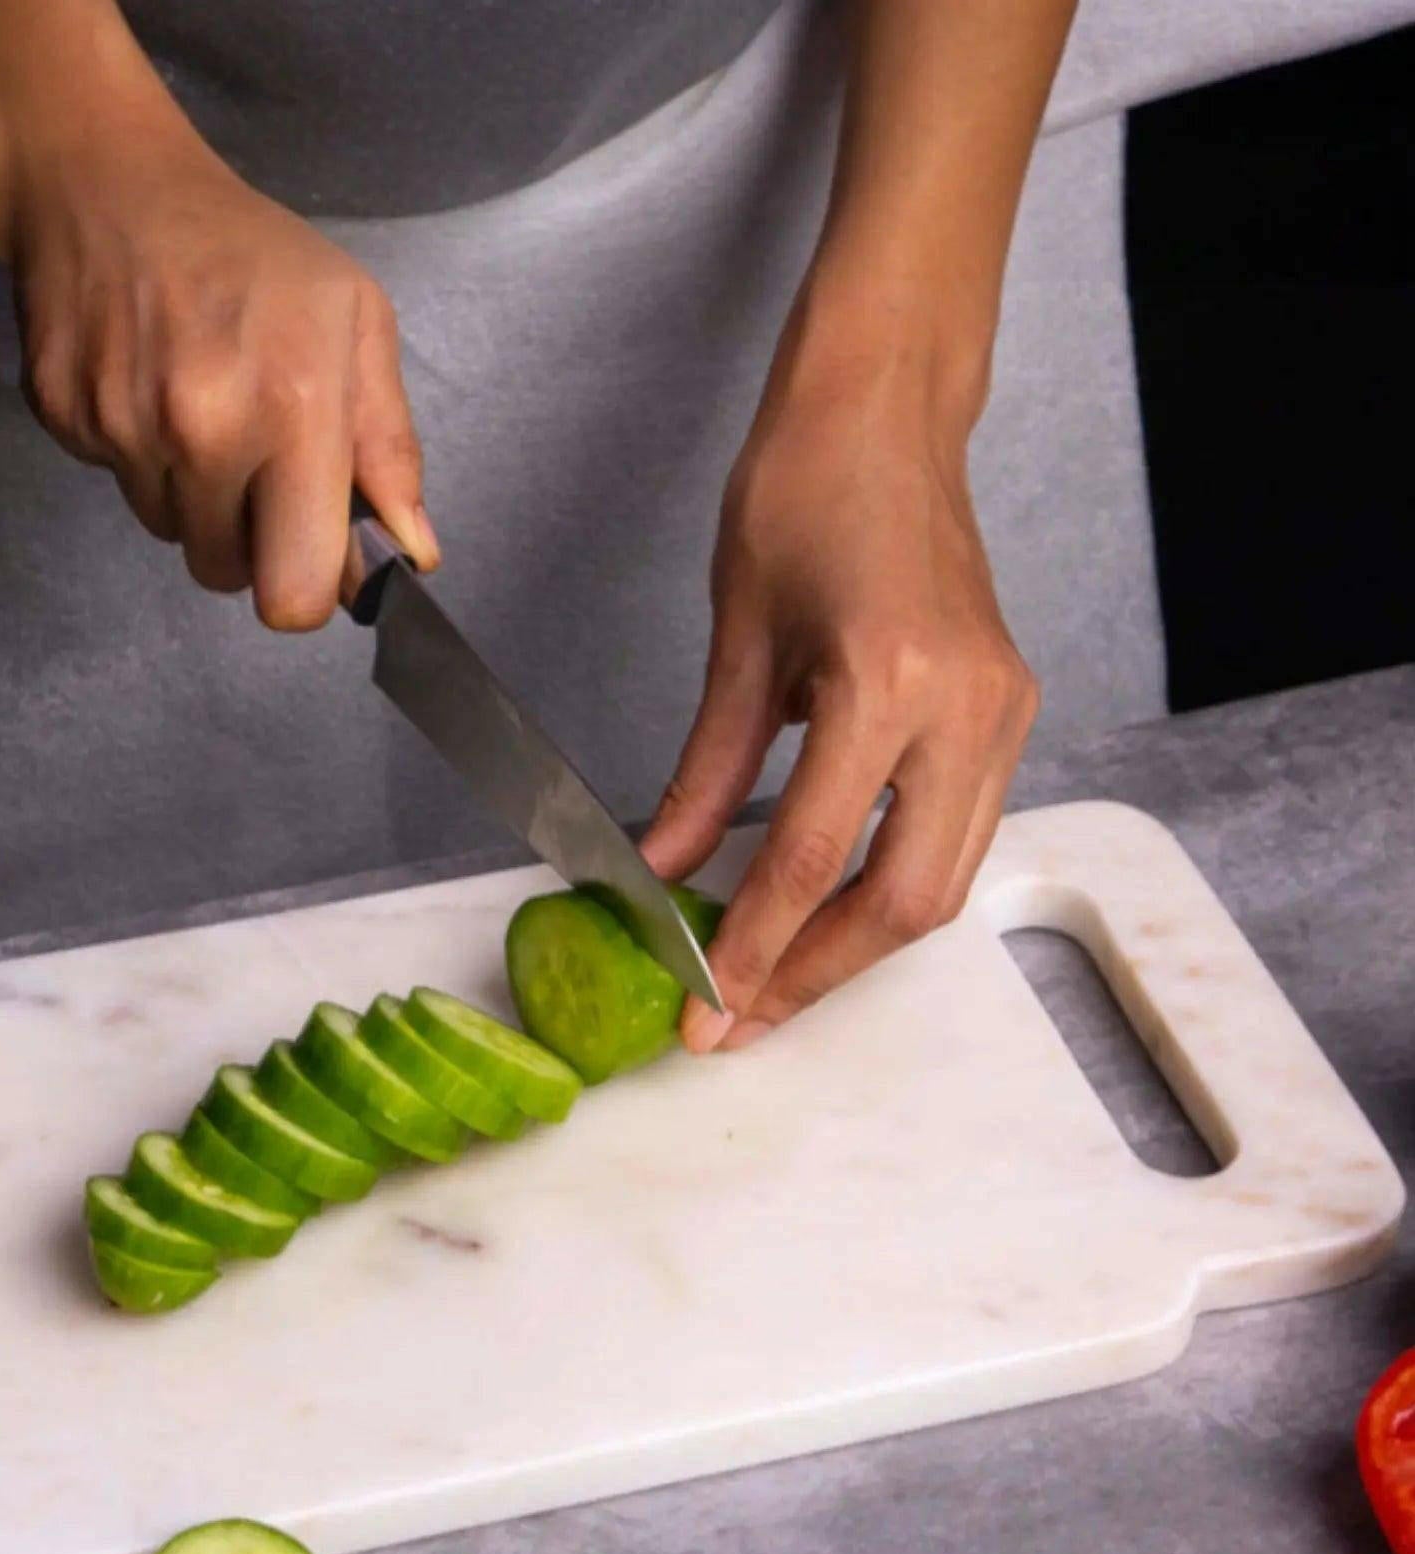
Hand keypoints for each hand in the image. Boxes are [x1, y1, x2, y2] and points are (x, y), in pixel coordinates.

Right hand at [10, 121, 436, 625]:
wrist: (108, 183)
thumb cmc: (252, 253)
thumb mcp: (357, 323)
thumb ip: (390, 450)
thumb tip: (412, 555)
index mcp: (294, 411)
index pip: (294, 592)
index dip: (307, 590)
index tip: (312, 554)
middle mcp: (204, 429)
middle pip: (226, 574)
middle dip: (249, 542)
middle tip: (255, 462)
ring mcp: (124, 426)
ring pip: (170, 532)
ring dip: (193, 495)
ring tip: (200, 406)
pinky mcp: (63, 418)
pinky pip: (118, 485)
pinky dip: (139, 454)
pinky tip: (150, 384)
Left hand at [643, 307, 1036, 1051]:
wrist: (890, 409)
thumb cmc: (804, 488)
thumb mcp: (738, 638)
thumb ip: (706, 773)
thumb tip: (666, 871)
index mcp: (888, 680)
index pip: (813, 858)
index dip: (755, 950)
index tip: (707, 1010)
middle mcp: (966, 709)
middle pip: (903, 901)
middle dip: (818, 975)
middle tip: (740, 1020)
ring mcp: (1004, 714)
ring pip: (944, 883)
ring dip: (860, 945)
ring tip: (776, 981)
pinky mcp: (1010, 713)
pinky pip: (960, 836)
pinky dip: (895, 886)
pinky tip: (832, 907)